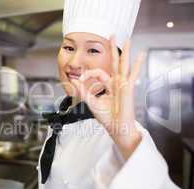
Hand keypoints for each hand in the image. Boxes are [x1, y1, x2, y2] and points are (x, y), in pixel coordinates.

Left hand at [72, 36, 145, 159]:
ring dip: (124, 51)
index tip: (78, 80)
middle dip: (112, 49)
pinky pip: (133, 74)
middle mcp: (116, 82)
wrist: (116, 126)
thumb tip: (72, 80)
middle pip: (114, 62)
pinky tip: (141, 54)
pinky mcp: (128, 87)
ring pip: (123, 64)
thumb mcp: (91, 102)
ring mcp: (123, 84)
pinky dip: (138, 64)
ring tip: (126, 39)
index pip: (97, 72)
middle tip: (111, 35)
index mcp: (108, 85)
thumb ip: (82, 91)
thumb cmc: (106, 117)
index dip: (87, 74)